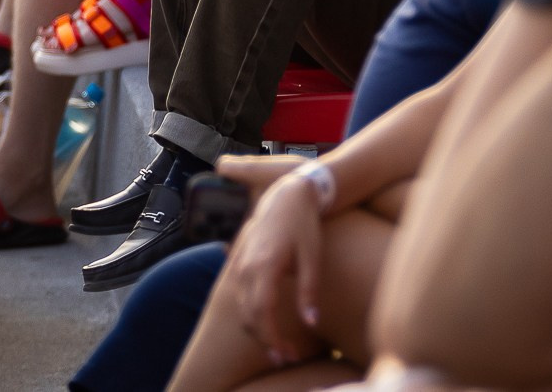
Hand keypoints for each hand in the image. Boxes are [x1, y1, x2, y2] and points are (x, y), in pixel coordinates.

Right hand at [220, 160, 330, 363]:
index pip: (262, 314)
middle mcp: (246, 266)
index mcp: (264, 266)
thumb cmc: (304, 225)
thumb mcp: (313, 258)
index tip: (288, 356)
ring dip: (257, 329)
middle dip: (265, 341)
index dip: (273, 339)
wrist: (287, 194)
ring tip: (278, 343)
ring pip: (240, 307)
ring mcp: (239, 262)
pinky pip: (238, 293)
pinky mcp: (238, 258)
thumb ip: (309, 292)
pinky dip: (250, 312)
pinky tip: (266, 319)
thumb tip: (311, 323)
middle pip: (248, 315)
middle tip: (286, 357)